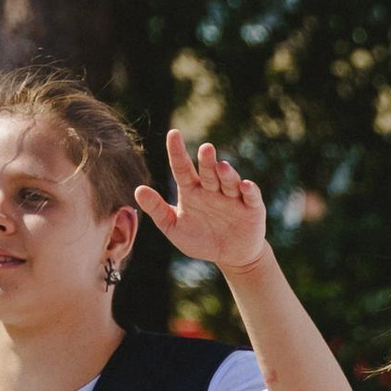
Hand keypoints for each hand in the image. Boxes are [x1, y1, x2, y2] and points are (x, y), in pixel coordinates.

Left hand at [134, 130, 273, 288]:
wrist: (230, 256)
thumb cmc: (201, 239)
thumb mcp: (174, 227)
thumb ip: (157, 210)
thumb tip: (138, 190)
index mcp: (192, 190)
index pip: (182, 168)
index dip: (178, 152)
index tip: (173, 134)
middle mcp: (212, 189)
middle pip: (208, 172)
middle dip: (207, 161)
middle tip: (205, 148)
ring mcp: (233, 197)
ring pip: (229, 181)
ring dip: (227, 174)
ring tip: (222, 167)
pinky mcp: (252, 208)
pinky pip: (251, 197)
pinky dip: (249, 191)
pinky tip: (244, 186)